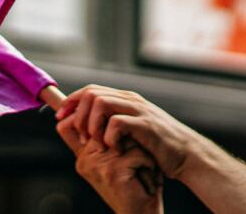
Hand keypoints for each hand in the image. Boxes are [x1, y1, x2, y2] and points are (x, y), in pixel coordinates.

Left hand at [55, 86, 210, 180]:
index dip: (71, 102)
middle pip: (91, 93)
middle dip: (78, 114)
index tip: (60, 117)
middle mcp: (130, 100)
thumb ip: (113, 122)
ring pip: (100, 103)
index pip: (90, 90)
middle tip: (81, 136)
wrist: (186, 154)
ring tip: (96, 142)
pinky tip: (114, 148)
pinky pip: (116, 123)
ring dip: (91, 125)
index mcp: (125, 99)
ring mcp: (138, 110)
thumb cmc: (157, 145)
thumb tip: (84, 125)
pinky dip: (109, 137)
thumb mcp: (132, 129)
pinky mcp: (145, 125)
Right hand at [57, 107, 164, 213]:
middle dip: (126, 135)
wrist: (140, 212)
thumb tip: (104, 108)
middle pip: (103, 123)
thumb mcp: (114, 159)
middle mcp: (85, 159)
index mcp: (83, 155)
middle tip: (134, 158)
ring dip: (139, 149)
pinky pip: (136, 152)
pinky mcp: (112, 171)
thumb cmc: (132, 184)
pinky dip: (147, 162)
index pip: (68, 125)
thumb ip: (103, 138)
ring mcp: (97, 165)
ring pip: (123, 135)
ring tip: (140, 168)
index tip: (105, 118)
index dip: (81, 113)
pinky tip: (145, 176)